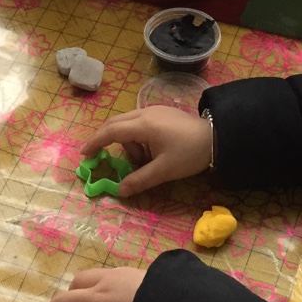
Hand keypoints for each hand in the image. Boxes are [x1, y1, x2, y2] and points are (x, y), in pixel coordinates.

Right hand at [80, 106, 211, 195]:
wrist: (217, 137)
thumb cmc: (189, 154)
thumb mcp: (164, 171)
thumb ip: (139, 180)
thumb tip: (120, 191)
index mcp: (143, 125)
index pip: (111, 132)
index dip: (95, 142)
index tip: (84, 154)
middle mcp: (145, 113)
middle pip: (115, 123)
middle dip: (106, 140)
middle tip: (99, 156)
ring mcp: (154, 110)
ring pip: (128, 123)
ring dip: (128, 142)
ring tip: (144, 161)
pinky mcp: (162, 112)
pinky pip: (140, 122)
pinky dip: (137, 136)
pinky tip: (151, 150)